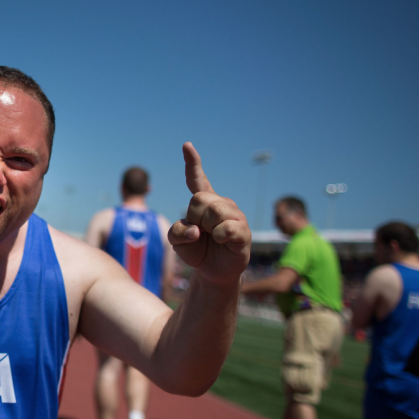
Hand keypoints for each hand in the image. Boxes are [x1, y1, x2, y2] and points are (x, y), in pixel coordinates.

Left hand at [168, 142, 250, 284]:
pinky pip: (227, 228)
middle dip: (193, 217)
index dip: (192, 163)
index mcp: (204, 203)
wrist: (212, 272)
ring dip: (206, 228)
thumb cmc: (196, 251)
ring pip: (213, 211)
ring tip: (211, 238)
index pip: (197, 179)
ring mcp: (234, 216)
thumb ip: (176, 232)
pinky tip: (221, 241)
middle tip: (199, 232)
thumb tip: (195, 230)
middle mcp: (221, 204)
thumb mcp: (177, 242)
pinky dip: (219, 236)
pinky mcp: (243, 231)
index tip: (186, 145)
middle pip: (199, 199)